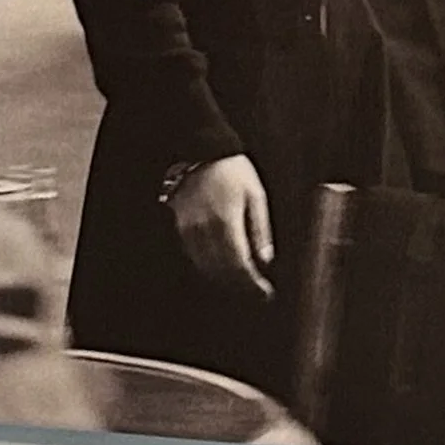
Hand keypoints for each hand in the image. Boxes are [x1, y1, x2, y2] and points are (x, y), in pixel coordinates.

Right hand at [169, 154, 273, 297]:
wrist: (201, 152)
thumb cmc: (232, 172)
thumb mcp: (255, 196)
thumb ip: (260, 230)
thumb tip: (265, 260)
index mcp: (226, 223)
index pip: (240, 266)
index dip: (252, 284)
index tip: (265, 293)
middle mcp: (203, 230)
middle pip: (221, 271)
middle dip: (240, 286)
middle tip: (255, 292)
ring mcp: (187, 230)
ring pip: (205, 268)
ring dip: (224, 281)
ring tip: (241, 284)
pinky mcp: (178, 228)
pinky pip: (193, 257)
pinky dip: (208, 268)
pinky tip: (220, 269)